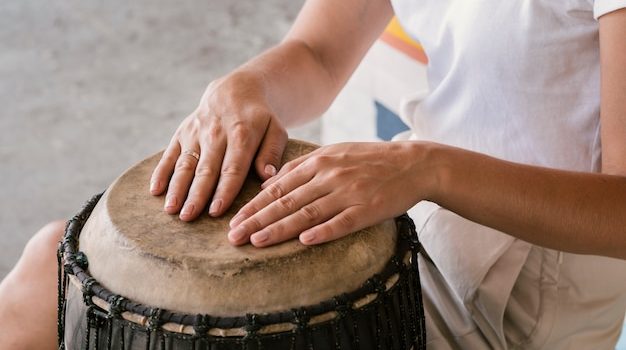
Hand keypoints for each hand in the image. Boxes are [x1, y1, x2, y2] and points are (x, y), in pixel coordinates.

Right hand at [149, 72, 287, 220]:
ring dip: (177, 187)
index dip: (224, 190)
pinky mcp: (182, 133)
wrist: (236, 90)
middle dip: (196, 194)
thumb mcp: (275, 129)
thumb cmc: (260, 118)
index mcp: (242, 134)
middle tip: (189, 217)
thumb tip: (267, 176)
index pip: (232, 167)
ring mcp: (196, 132)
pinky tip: (155, 191)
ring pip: (185, 163)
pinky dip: (161, 171)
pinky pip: (169, 153)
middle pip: (205, 169)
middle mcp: (215, 133)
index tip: (216, 211)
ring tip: (171, 210)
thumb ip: (272, 152)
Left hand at [227, 141, 436, 246]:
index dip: (254, 204)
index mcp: (319, 161)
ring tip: (256, 242)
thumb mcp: (334, 152)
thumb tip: (271, 184)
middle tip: (233, 237)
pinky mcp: (368, 209)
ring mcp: (349, 192)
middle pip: (286, 201)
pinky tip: (303, 242)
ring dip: (279, 229)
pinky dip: (322, 232)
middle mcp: (330, 175)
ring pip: (307, 213)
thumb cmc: (369, 159)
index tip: (234, 219)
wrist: (413, 163)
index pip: (278, 186)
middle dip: (256, 219)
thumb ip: (303, 166)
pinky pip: (341, 222)